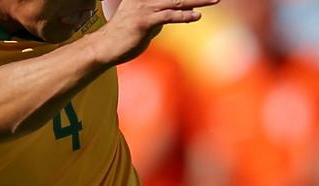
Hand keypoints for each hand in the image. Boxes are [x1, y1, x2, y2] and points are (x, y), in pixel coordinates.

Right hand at [86, 0, 218, 65]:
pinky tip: (196, 16)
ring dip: (197, 1)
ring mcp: (144, 8)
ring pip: (176, 2)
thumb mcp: (144, 23)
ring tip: (213, 0)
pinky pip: (168, 16)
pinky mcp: (144, 21)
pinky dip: (184, 16)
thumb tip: (176, 16)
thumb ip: (159, 16)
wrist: (104, 47)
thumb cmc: (123, 38)